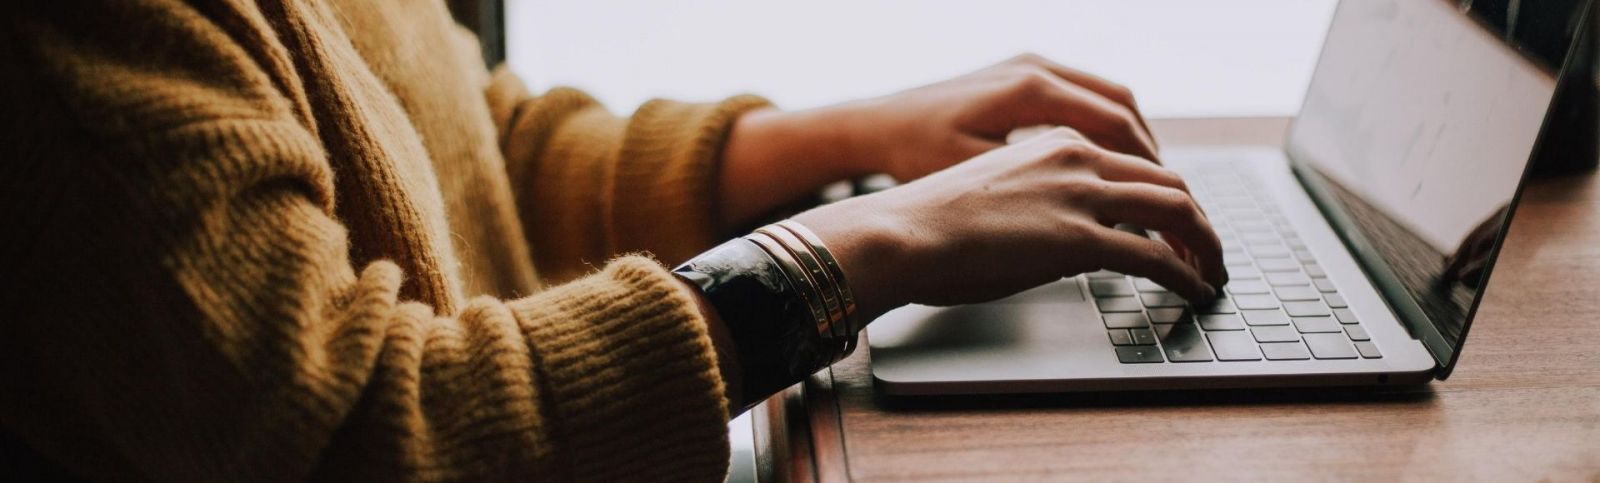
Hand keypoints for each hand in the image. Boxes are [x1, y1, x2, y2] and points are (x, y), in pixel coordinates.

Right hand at [792, 129, 1224, 320]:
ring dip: (1205, 245)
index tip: (1177, 223)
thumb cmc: (930, 222)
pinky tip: (1194, 290)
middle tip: (1207, 251)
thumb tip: (1059, 236)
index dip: (1167, 195)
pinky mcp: (1079, 239)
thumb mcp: (995, 192)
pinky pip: (1156, 257)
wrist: (900, 233)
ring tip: (1211, 273)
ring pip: (1177, 210)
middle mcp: (1077, 158)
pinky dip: (1186, 274)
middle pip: (1169, 181)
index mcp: (1056, 142)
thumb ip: (1039, 200)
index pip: (1135, 162)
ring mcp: (1081, 196)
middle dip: (1198, 220)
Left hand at [832, 53, 1158, 181]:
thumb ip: (1040, 193)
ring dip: (1134, 141)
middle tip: (1173, 201)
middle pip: (1123, 108)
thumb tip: (1100, 220)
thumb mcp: (978, 179)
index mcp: (1031, 91)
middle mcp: (1036, 69)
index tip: (1169, 206)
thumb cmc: (914, 155)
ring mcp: (1029, 66)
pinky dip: (1107, 129)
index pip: (1117, 127)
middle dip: (1152, 158)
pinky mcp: (1020, 74)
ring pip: (1108, 99)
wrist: (874, 125)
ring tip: (1151, 185)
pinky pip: (1084, 96)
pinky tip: (1110, 164)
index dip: (1149, 171)